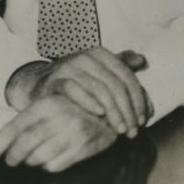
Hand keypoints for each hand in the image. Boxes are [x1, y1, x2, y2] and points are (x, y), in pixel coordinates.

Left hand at [0, 95, 116, 172]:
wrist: (111, 109)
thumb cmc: (72, 109)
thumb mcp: (44, 110)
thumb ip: (15, 126)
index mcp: (45, 103)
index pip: (12, 130)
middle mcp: (59, 115)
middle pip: (23, 146)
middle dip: (13, 157)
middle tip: (13, 160)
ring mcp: (73, 131)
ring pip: (38, 158)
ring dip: (32, 162)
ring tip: (36, 156)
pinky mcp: (85, 145)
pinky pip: (55, 166)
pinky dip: (49, 167)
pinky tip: (54, 157)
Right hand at [5, 48, 152, 136]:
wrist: (39, 85)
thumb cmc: (75, 80)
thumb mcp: (98, 71)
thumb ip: (121, 66)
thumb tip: (142, 60)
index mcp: (101, 54)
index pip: (127, 76)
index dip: (139, 98)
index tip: (144, 119)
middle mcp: (87, 57)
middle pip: (116, 85)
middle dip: (128, 110)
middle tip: (133, 130)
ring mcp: (70, 67)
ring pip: (100, 89)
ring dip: (113, 112)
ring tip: (120, 129)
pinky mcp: (55, 80)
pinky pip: (76, 91)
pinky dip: (90, 102)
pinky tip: (100, 115)